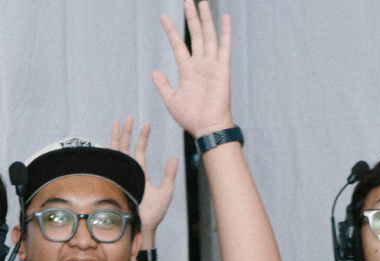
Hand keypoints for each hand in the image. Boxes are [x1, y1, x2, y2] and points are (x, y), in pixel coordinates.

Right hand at [109, 115, 181, 241]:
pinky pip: (111, 165)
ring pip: (117, 153)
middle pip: (126, 147)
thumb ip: (169, 174)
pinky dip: (109, 153)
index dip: (142, 136)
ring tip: (118, 123)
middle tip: (129, 117)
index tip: (146, 123)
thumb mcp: (166, 191)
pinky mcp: (116, 182)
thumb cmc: (154, 214)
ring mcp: (122, 176)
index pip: (139, 150)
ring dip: (117, 138)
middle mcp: (129, 172)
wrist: (143, 227)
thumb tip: (174, 157)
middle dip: (127, 132)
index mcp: (140, 173)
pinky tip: (108, 142)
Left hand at [151, 1, 234, 137]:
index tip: (163, 17)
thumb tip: (154, 71)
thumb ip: (163, 85)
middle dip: (191, 18)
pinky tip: (225, 18)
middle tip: (187, 1)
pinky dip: (225, 32)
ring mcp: (212, 64)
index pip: (177, 45)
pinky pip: (225, 47)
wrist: (207, 128)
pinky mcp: (223, 69)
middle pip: (195, 35)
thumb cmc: (191, 118)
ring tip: (201, 3)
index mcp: (187, 70)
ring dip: (205, 19)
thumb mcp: (171, 100)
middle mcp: (200, 64)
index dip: (170, 30)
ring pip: (208, 36)